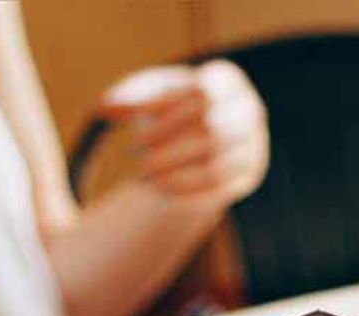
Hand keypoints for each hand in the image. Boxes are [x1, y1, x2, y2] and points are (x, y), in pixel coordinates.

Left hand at [100, 60, 268, 206]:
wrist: (202, 141)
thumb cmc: (172, 110)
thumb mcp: (151, 97)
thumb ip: (130, 98)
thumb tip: (103, 107)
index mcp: (228, 80)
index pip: (201, 93)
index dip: (167, 109)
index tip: (134, 124)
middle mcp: (250, 110)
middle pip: (211, 130)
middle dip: (170, 145)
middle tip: (137, 154)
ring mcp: (255, 145)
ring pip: (216, 164)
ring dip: (175, 172)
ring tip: (144, 175)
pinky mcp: (250, 176)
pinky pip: (220, 189)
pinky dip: (188, 191)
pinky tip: (161, 191)